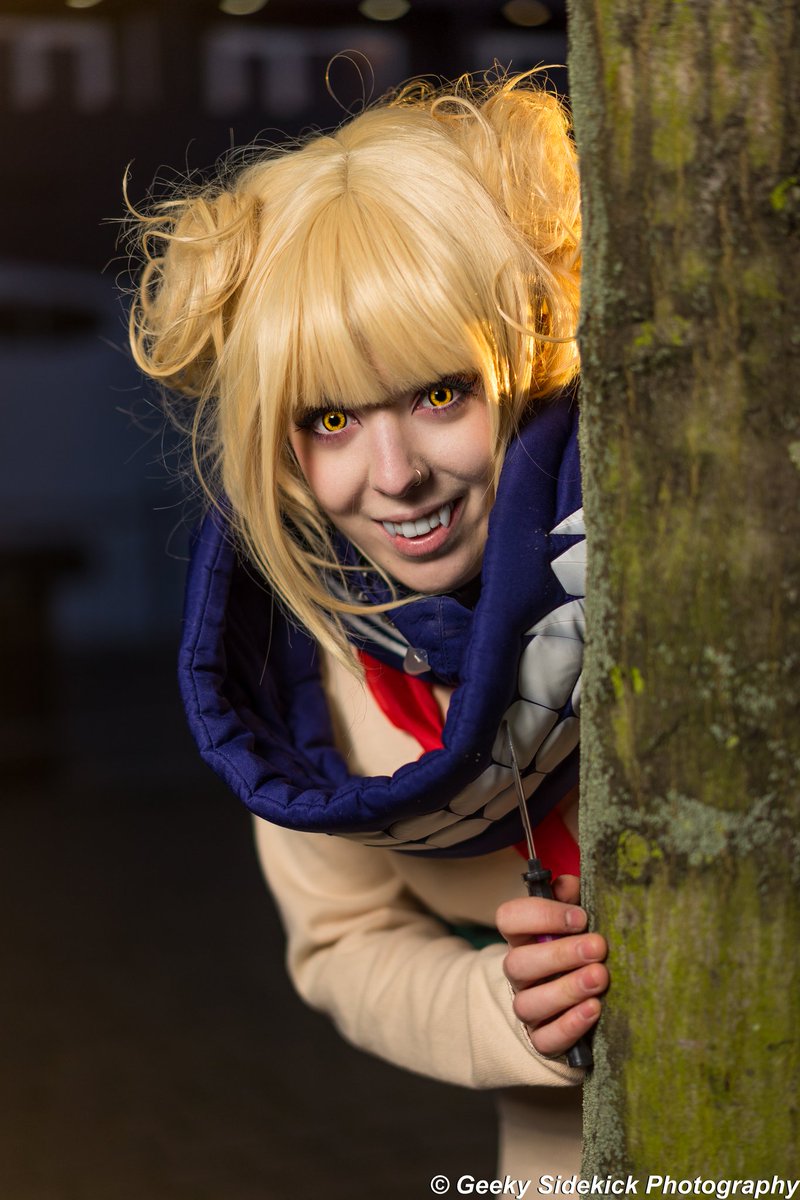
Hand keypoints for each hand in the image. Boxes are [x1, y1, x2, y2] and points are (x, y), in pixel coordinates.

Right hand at [495, 874, 607, 1057]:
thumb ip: (570, 898)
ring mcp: (527, 1007)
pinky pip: (546, 1038)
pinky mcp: (541, 1039)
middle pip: (518, 963)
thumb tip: (568, 884)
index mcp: (522, 938)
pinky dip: (569, 1025)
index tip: (580, 917)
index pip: (509, 918)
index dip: (540, 915)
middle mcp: (519, 973)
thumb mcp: (574, 921)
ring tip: (599, 978)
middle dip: (560, 954)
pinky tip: (594, 1009)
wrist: (575, 1001)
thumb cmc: (576, 949)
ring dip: (566, 989)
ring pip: (529, 1003)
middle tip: (598, 947)